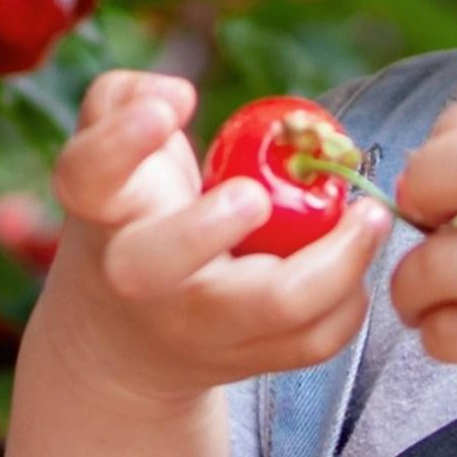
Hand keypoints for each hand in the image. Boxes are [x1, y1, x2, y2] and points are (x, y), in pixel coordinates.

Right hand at [30, 69, 390, 407]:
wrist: (123, 335)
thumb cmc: (132, 213)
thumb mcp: (110, 149)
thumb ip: (127, 99)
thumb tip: (175, 96)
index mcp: (104, 211)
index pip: (89, 174)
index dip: (124, 139)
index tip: (178, 103)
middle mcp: (136, 275)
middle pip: (157, 264)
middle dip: (210, 225)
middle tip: (256, 194)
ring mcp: (193, 324)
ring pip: (266, 307)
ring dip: (333, 262)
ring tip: (367, 216)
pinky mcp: (243, 359)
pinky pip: (311, 341)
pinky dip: (349, 302)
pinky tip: (354, 261)